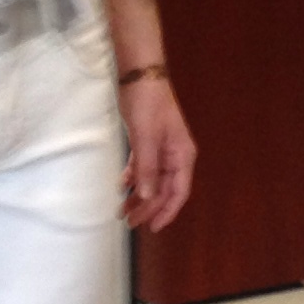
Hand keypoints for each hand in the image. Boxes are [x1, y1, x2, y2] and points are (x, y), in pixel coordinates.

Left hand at [121, 76, 195, 231]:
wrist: (140, 75)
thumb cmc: (147, 103)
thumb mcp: (145, 137)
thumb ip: (147, 168)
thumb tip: (147, 197)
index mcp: (181, 155)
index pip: (178, 192)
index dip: (167, 212)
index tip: (152, 228)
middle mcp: (175, 155)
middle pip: (163, 189)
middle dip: (147, 207)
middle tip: (128, 222)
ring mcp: (163, 149)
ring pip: (152, 180)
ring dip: (138, 195)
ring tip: (121, 210)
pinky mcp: (149, 142)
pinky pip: (143, 167)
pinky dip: (134, 177)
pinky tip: (122, 186)